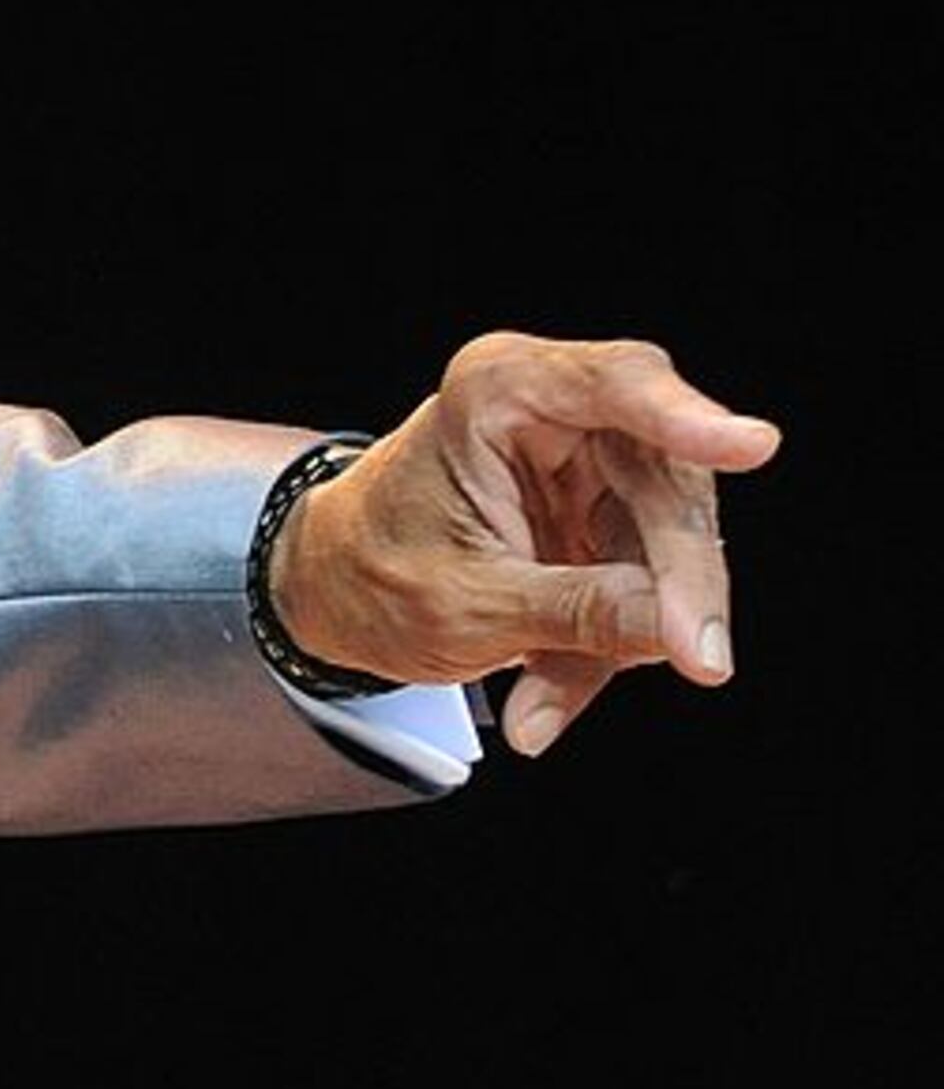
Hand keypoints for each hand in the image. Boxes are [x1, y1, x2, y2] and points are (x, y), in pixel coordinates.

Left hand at [269, 332, 780, 755]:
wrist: (337, 591)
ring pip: (672, 543)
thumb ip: (577, 611)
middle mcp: (556, 410)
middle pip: (668, 478)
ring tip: (547, 700)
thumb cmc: (375, 574)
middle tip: (698, 659)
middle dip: (682, 579)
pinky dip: (609, 650)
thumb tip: (681, 631)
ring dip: (634, 634)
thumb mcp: (465, 605)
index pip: (614, 385)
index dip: (687, 417)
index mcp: (498, 391)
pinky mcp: (610, 519)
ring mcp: (590, 465)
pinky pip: (649, 586)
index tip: (750, 447)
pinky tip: (545, 703)